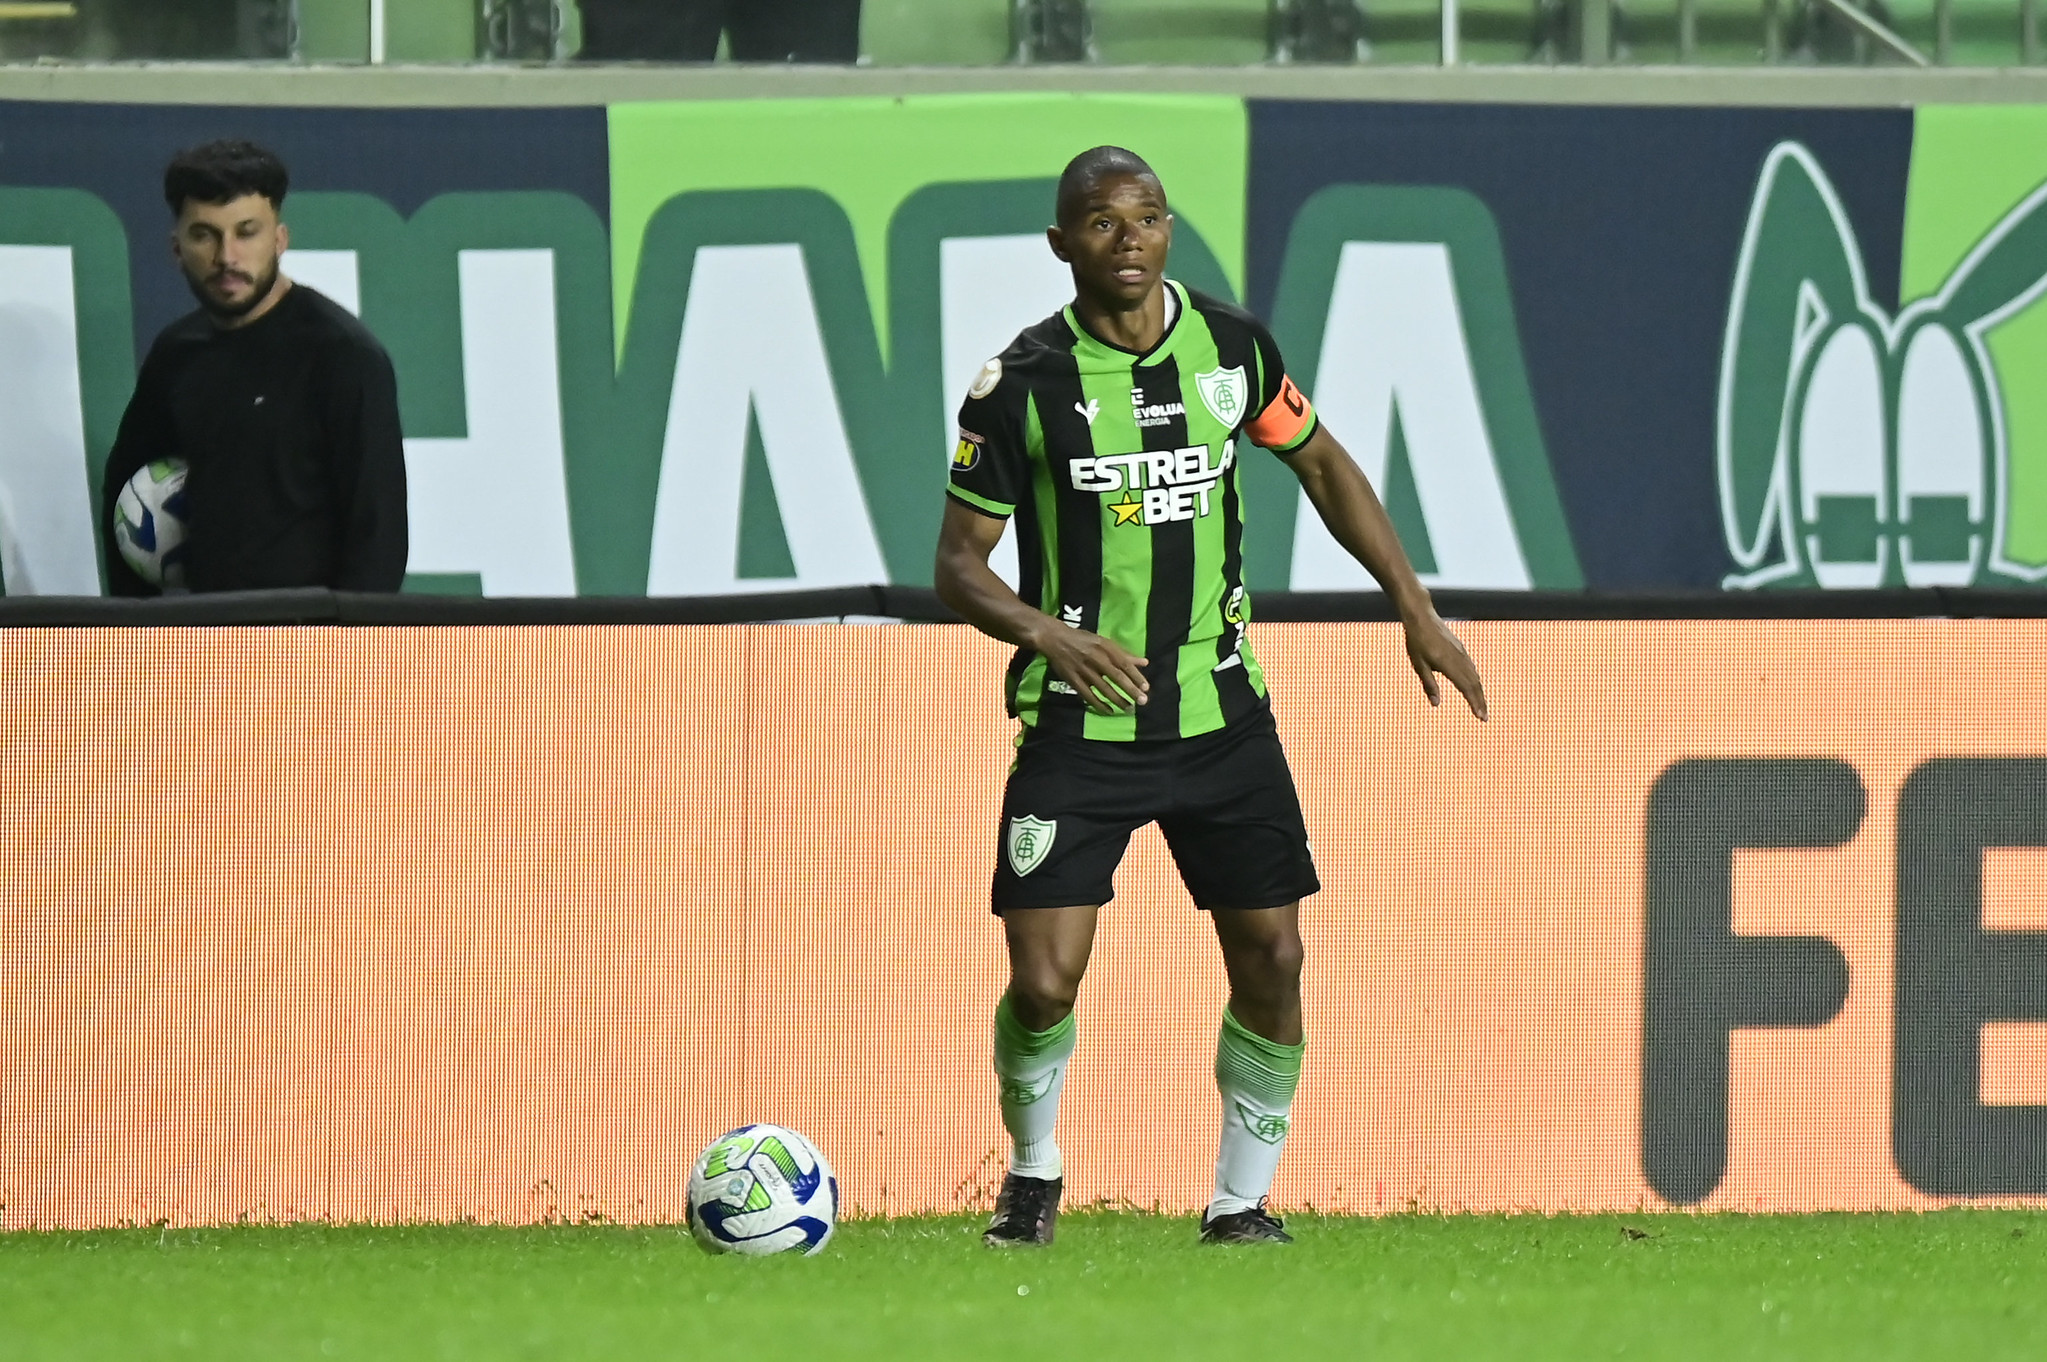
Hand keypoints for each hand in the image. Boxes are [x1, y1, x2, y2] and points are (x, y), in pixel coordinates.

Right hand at [1031, 620, 1149, 714]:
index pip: (1124, 663)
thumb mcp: (1104, 642)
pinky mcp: (1073, 680)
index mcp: (1105, 647)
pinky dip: (1099, 704)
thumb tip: (1144, 663)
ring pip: (1104, 688)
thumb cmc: (1083, 640)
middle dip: (1130, 690)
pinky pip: (1088, 695)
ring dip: (1117, 700)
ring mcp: (1084, 670)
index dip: (1135, 676)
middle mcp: (1095, 658)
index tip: (1146, 687)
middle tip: (1142, 701)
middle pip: (1116, 677)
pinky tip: (1109, 711)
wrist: (1055, 639)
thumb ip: (1124, 654)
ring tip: (1129, 708)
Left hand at [1403, 611, 1486, 719]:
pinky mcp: (1460, 649)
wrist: (1421, 617)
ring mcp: (1461, 653)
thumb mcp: (1419, 665)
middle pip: (1474, 684)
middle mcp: (1459, 659)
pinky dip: (1476, 681)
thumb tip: (1436, 704)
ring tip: (1481, 706)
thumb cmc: (1416, 641)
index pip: (1466, 687)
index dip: (1474, 703)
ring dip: (1479, 692)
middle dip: (1480, 701)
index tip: (1480, 716)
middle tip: (1484, 718)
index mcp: (1449, 664)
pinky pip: (1472, 668)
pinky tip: (1475, 687)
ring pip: (1475, 676)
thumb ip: (1429, 684)